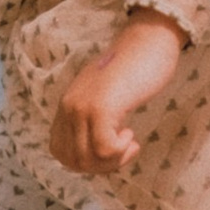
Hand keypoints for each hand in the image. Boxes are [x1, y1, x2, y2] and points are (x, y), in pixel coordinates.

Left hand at [48, 11, 186, 177]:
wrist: (148, 42)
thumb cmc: (134, 70)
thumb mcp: (104, 97)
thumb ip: (93, 119)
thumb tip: (97, 154)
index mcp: (66, 105)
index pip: (60, 153)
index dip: (85, 163)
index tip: (108, 151)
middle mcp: (69, 106)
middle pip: (73, 161)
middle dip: (101, 167)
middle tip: (123, 152)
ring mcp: (83, 107)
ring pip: (87, 159)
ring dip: (112, 161)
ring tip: (129, 144)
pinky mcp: (101, 107)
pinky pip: (104, 149)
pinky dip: (120, 151)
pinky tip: (131, 135)